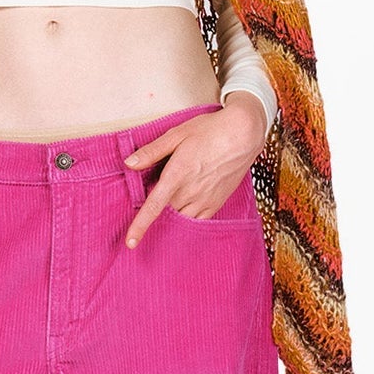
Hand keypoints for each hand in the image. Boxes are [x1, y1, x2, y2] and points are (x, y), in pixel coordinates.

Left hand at [121, 95, 267, 247]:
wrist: (244, 134)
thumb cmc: (210, 130)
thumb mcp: (177, 134)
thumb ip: (152, 152)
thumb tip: (129, 163)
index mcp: (177, 174)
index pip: (154, 207)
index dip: (140, 226)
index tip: (130, 242)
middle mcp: (191, 191)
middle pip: (165, 212)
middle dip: (157, 208)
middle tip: (159, 188)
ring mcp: (206, 199)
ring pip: (181, 218)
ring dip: (172, 214)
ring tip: (175, 195)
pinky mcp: (217, 203)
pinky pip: (198, 220)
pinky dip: (187, 218)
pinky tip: (186, 206)